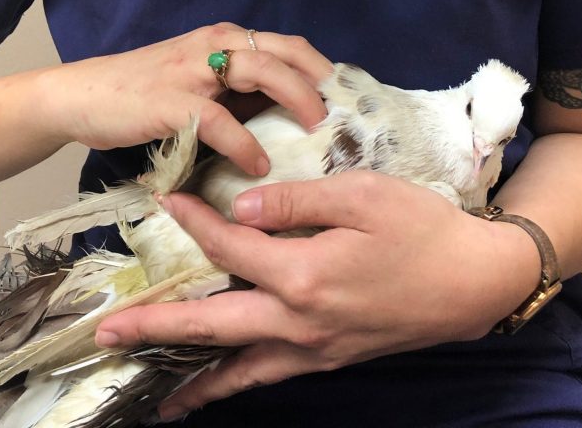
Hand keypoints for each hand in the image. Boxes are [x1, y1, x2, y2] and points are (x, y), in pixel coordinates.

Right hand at [41, 24, 329, 175]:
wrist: (83, 96)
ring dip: (296, 99)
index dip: (323, 70)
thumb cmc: (145, 93)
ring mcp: (193, 70)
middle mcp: (214, 44)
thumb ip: (239, 92)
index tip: (348, 101)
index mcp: (225, 38)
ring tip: (316, 131)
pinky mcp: (170, 101)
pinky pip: (219, 119)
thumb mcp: (200, 83)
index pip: (289, 45)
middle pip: (285, 52)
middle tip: (344, 117)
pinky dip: (244, 143)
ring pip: (261, 71)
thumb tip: (290, 118)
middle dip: (321, 83)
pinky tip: (258, 165)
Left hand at [95, 173, 540, 419]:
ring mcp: (312, 349)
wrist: (473, 281)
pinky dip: (232, 385)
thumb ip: (295, 201)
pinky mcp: (328, 360)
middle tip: (108, 334)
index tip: (161, 201)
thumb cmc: (421, 228)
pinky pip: (266, 377)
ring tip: (148, 384)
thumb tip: (236, 207)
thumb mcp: (362, 195)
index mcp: (303, 274)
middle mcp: (298, 322)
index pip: (229, 245)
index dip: (191, 222)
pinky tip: (214, 387)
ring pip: (235, 367)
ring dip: (187, 372)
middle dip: (156, 326)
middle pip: (212, 325)